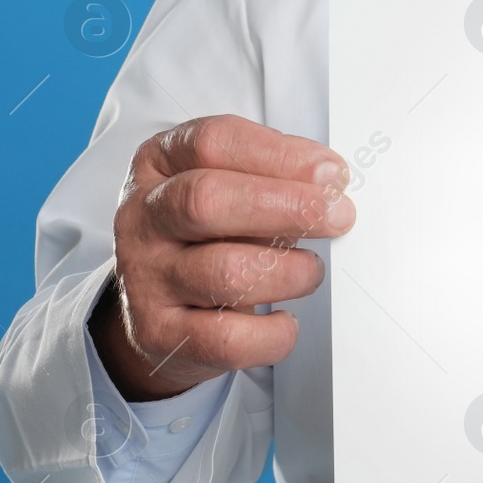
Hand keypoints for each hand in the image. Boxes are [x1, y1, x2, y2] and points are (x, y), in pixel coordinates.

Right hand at [90, 115, 354, 400]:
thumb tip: (330, 183)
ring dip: (289, 272)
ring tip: (311, 271)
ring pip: (225, 272)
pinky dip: (273, 333)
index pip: (212, 143)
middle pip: (207, 201)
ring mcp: (146, 278)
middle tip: (338, 216)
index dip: (280, 155)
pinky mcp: (160, 334)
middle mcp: (143, 218)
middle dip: (288, 207)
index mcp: (159, 165)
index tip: (332, 174)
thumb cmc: (209, 239)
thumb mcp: (228, 190)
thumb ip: (270, 177)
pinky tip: (285, 320)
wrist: (160, 315)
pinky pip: (227, 339)